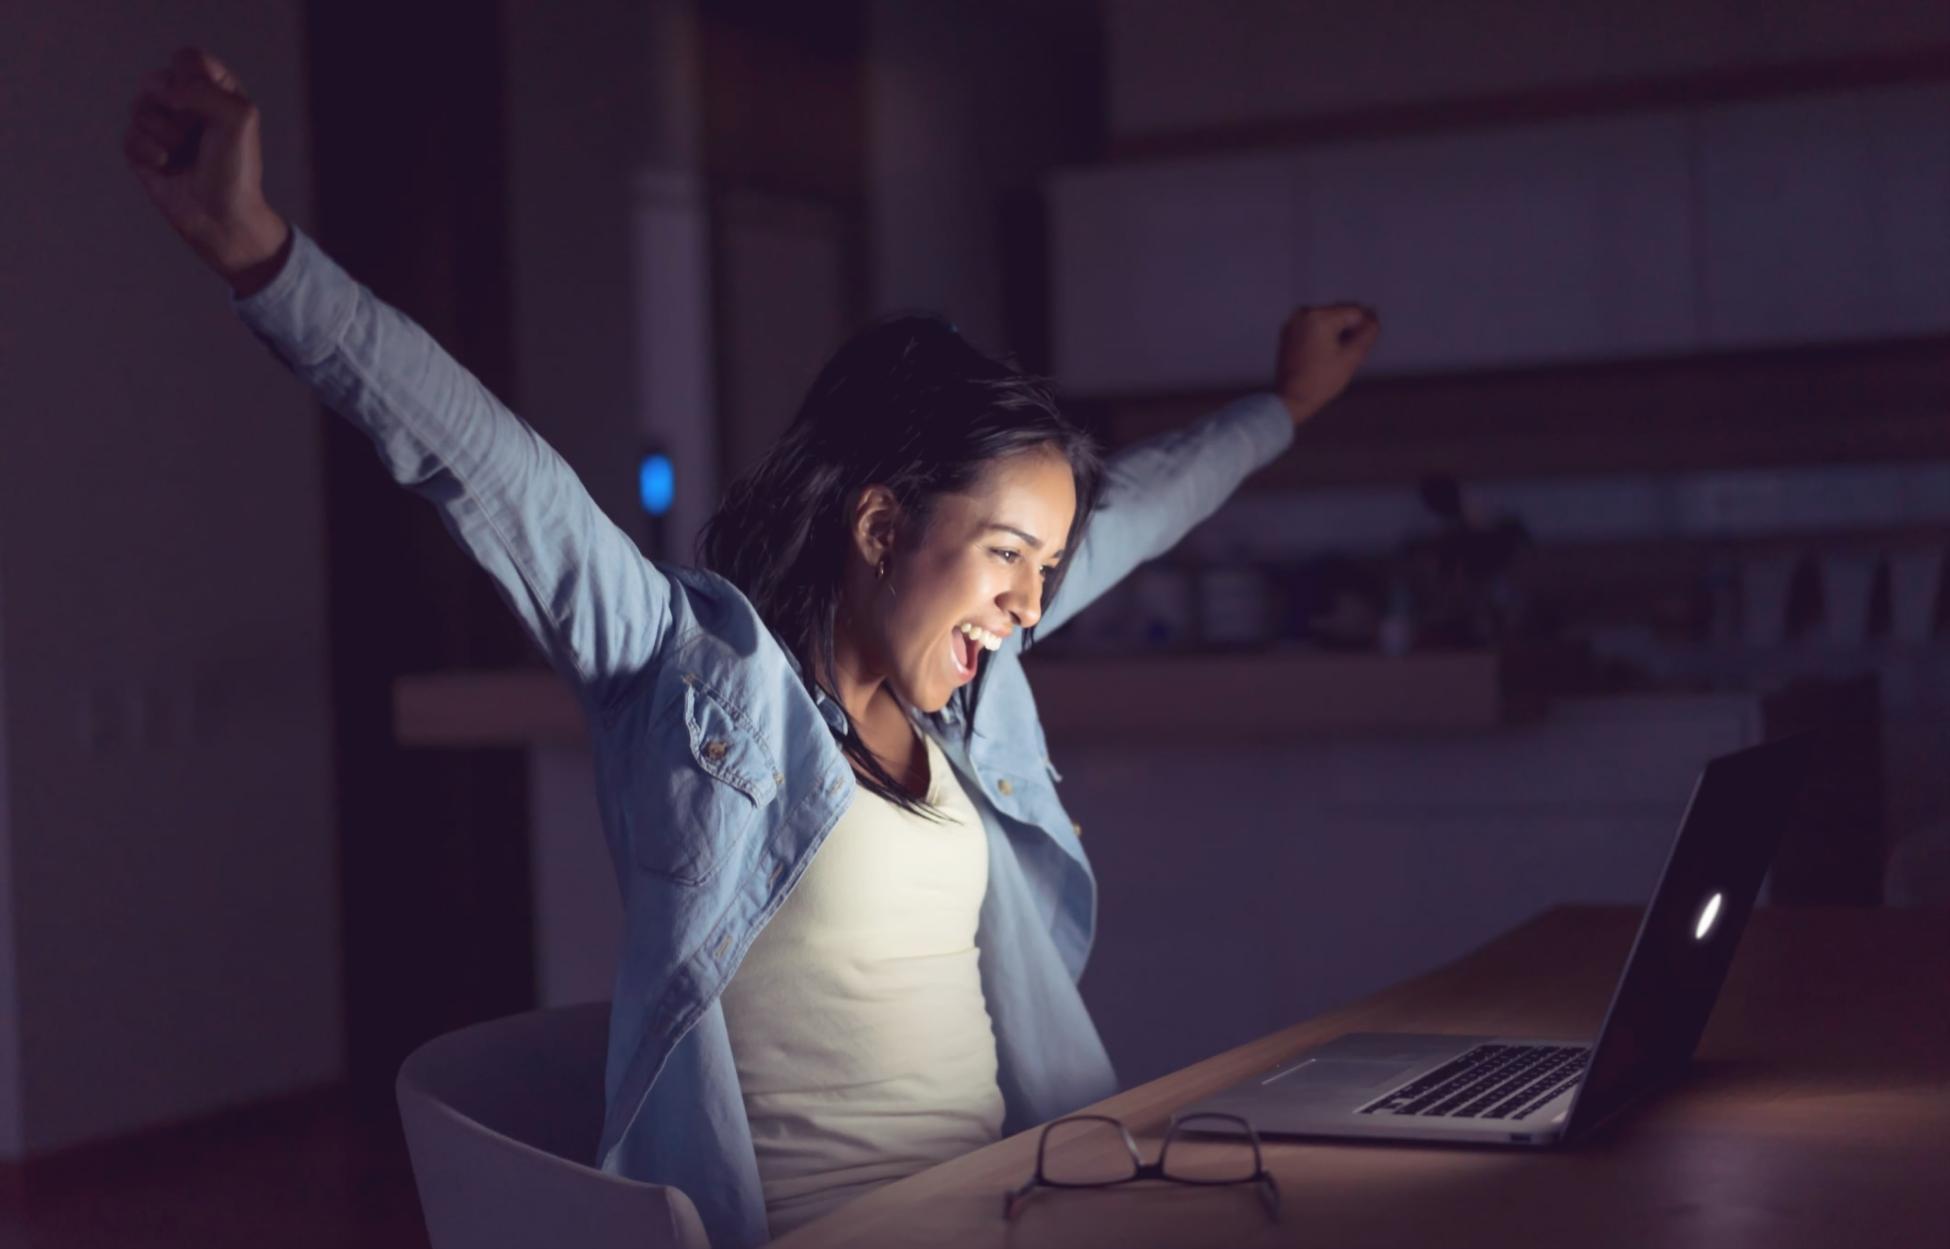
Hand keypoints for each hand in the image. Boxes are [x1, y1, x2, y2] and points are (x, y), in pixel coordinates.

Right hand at [123, 48, 288, 295]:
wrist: (221, 218)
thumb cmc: (236, 170)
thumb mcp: (238, 118)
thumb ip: (204, 89)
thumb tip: (165, 91)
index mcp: (214, 90)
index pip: (188, 59)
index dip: (191, 78)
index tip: (208, 106)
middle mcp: (186, 103)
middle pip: (156, 80)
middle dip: (175, 110)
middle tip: (196, 136)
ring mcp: (162, 126)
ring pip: (138, 108)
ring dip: (164, 135)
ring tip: (184, 155)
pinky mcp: (142, 150)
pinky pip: (128, 136)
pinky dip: (148, 154)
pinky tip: (167, 168)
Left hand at [1274, 303, 1380, 425]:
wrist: (1291, 399)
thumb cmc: (1320, 382)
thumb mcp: (1351, 357)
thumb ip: (1368, 334)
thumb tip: (1374, 320)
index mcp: (1319, 317)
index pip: (1356, 312)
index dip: (1366, 327)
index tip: (1366, 345)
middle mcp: (1304, 313)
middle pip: (1341, 313)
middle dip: (1351, 329)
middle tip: (1354, 352)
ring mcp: (1294, 322)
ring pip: (1328, 320)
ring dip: (1339, 332)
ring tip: (1341, 356)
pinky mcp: (1289, 332)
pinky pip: (1314, 327)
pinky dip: (1324, 336)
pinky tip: (1327, 354)